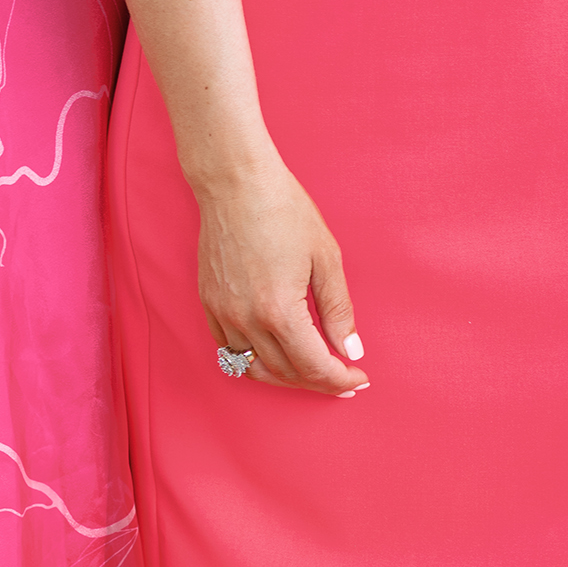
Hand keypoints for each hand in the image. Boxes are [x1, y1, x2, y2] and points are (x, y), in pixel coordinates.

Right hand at [197, 150, 367, 397]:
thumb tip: (350, 350)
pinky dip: (255, 362)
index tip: (358, 379)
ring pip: (255, 369)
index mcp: (280, 311)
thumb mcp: (326, 258)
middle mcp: (247, 320)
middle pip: (286, 373)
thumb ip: (338, 311)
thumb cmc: (284, 211)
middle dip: (319, 382)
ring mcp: (223, 314)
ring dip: (286, 378)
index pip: (314, 366)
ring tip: (311, 373)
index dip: (340, 380)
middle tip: (343, 380)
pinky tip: (276, 354)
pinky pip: (229, 350)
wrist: (236, 184)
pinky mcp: (209, 305)